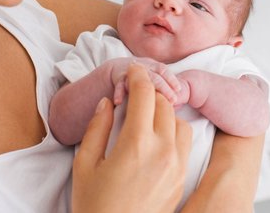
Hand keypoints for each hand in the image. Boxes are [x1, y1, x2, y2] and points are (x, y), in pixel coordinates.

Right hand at [72, 64, 192, 212]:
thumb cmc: (95, 206)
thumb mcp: (84, 164)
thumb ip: (97, 127)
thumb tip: (107, 103)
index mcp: (136, 143)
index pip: (144, 95)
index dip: (138, 77)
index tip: (133, 70)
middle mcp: (163, 151)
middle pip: (164, 104)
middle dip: (150, 93)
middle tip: (135, 92)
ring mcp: (176, 165)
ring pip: (179, 121)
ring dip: (164, 111)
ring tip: (145, 115)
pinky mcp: (181, 178)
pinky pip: (184, 142)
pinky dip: (173, 130)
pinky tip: (156, 137)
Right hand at [108, 57, 182, 104]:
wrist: (118, 68)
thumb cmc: (140, 76)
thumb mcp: (152, 76)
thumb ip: (162, 86)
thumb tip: (177, 100)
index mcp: (153, 66)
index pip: (163, 70)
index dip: (171, 79)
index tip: (178, 90)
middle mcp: (143, 67)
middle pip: (155, 76)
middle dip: (164, 88)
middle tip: (173, 100)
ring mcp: (130, 72)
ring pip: (138, 79)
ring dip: (143, 89)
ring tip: (150, 102)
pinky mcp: (118, 78)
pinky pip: (119, 85)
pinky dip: (119, 93)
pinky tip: (119, 102)